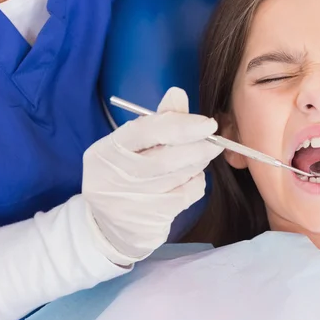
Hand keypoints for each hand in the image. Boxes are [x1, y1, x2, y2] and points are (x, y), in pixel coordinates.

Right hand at [82, 87, 222, 264]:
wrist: (108, 225)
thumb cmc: (124, 173)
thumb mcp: (132, 145)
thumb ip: (158, 120)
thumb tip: (178, 94)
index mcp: (105, 152)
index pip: (145, 132)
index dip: (181, 125)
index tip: (208, 123)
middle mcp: (112, 179)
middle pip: (166, 158)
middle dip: (198, 146)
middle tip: (214, 140)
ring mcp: (130, 203)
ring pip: (179, 177)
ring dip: (198, 162)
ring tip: (201, 154)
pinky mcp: (149, 221)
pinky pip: (186, 195)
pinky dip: (196, 182)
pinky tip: (190, 177)